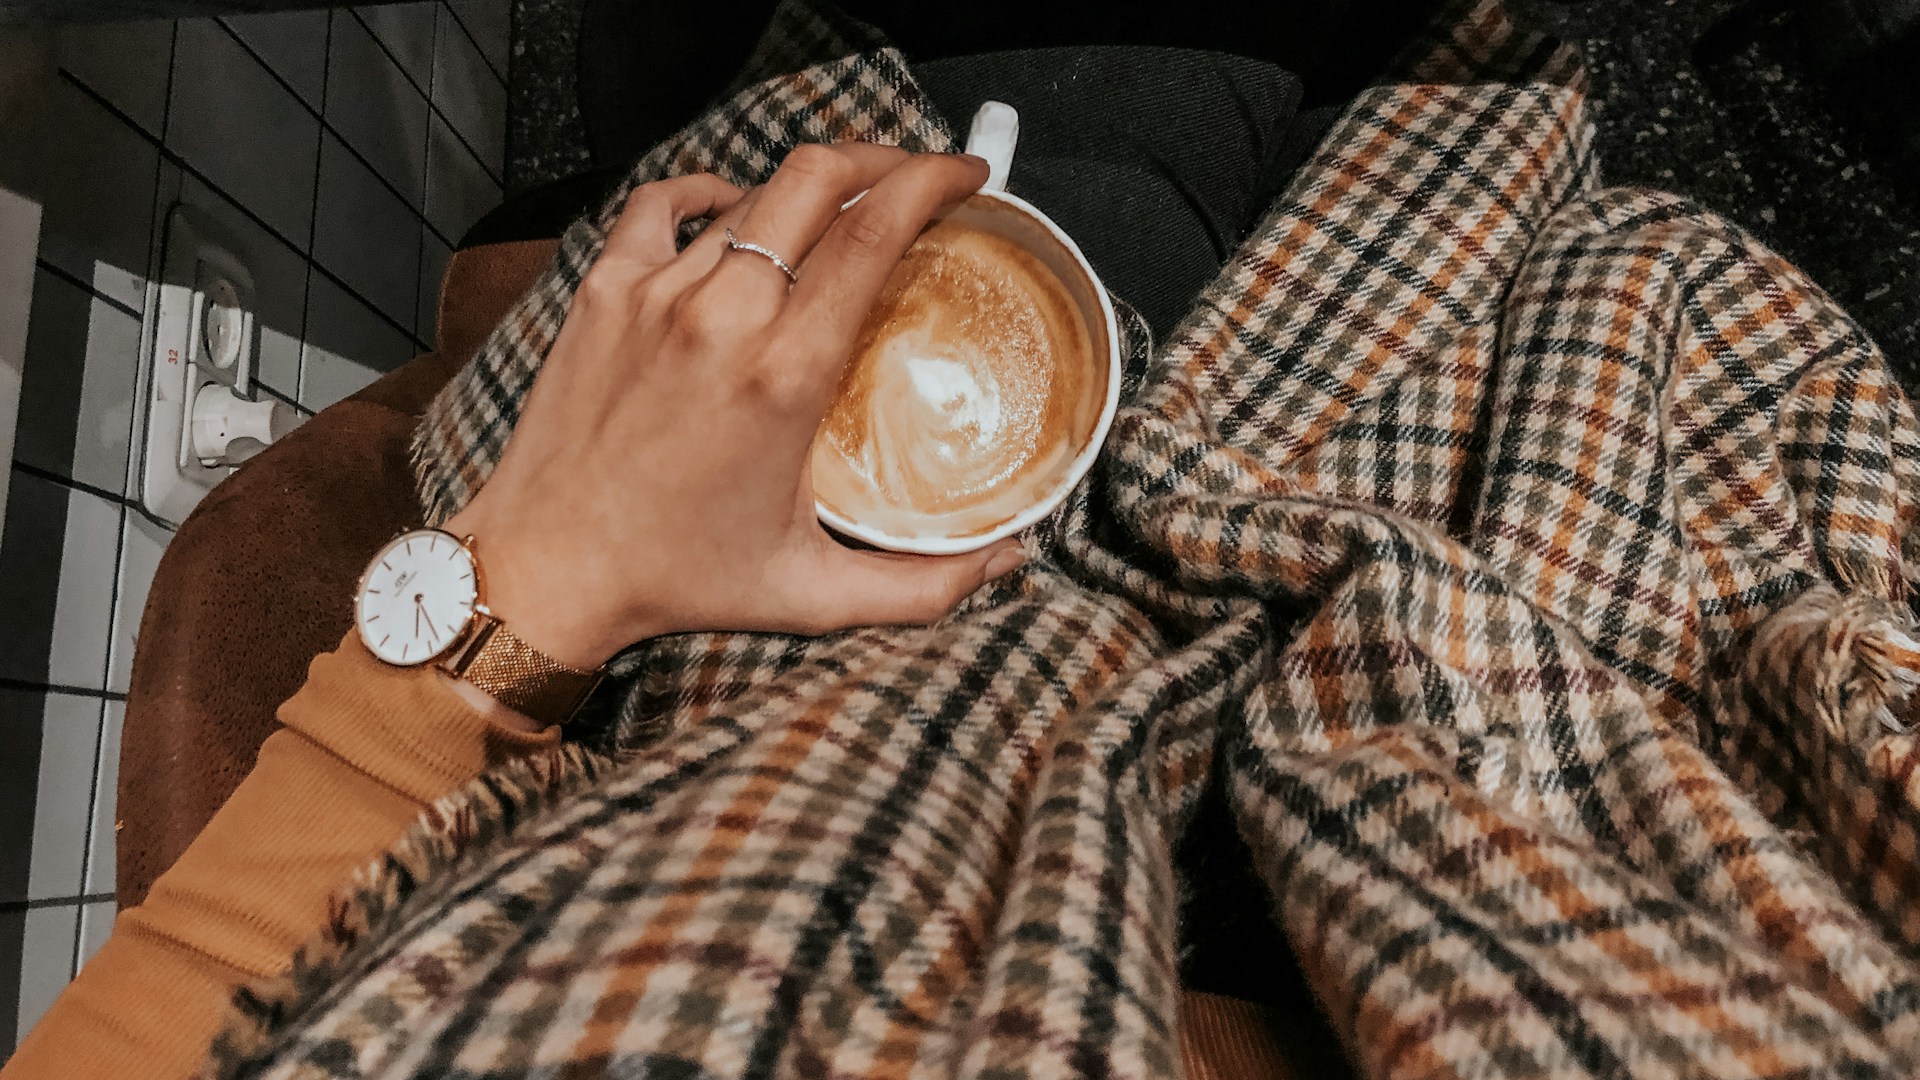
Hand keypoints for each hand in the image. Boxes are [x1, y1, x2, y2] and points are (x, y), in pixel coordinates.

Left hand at [441, 144, 1025, 669]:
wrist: (545, 570)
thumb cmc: (675, 581)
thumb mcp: (812, 595)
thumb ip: (923, 587)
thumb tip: (1008, 564)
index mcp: (785, 374)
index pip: (873, 232)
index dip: (931, 181)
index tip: (966, 176)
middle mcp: (723, 316)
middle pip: (819, 178)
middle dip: (884, 158)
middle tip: (918, 175)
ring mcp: (656, 291)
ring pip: (752, 194)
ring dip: (808, 189)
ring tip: (839, 208)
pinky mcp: (605, 289)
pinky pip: (665, 203)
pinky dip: (711, 192)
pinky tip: (736, 207)